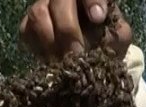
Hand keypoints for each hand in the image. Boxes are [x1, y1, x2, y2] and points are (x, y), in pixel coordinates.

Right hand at [19, 0, 133, 61]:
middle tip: (77, 53)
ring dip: (51, 41)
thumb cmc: (108, 43)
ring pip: (39, 14)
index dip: (92, 0)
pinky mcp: (29, 25)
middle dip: (68, 28)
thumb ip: (116, 34)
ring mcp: (44, 7)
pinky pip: (26, 31)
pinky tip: (52, 62)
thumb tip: (101, 38)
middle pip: (60, 0)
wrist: (91, 60)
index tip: (98, 18)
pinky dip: (39, 48)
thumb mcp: (119, 39)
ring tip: (64, 62)